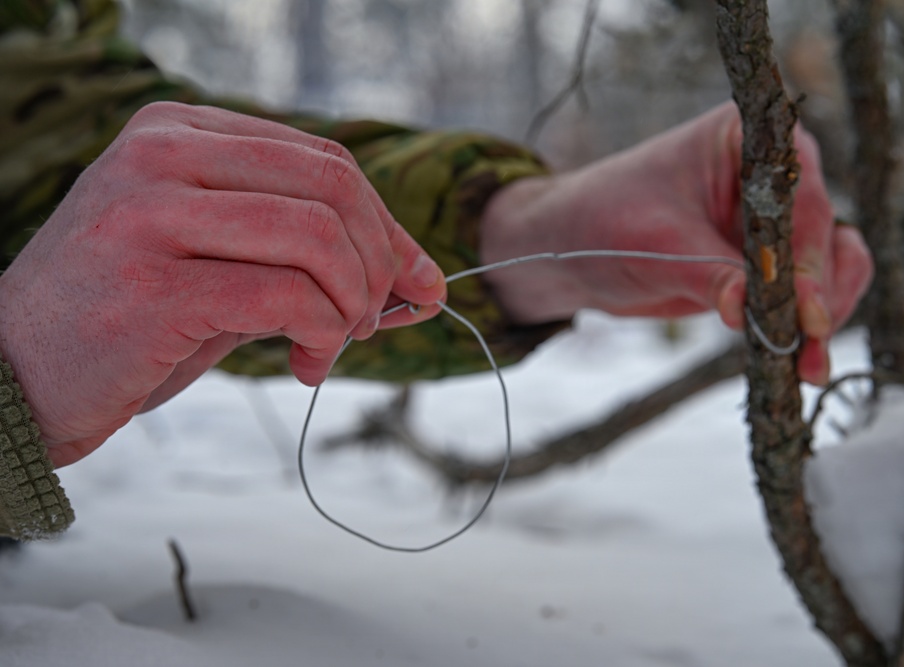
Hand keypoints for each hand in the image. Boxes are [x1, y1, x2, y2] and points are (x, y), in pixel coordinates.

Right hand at [0, 102, 445, 466]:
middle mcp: (162, 154)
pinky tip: (306, 364)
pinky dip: (323, 334)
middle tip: (378, 318)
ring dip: (354, 303)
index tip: (413, 281)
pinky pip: (288, 296)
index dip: (386, 226)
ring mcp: (152, 212)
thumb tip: (417, 274)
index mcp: (179, 133)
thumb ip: (304, 253)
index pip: (325, 163)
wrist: (14, 377)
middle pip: (334, 189)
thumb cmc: (130, 323)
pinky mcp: (154, 281)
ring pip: (319, 238)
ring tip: (334, 345)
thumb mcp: (221, 265)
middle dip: (381, 262)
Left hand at [480, 102, 871, 384]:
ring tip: (808, 366)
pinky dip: (806, 323)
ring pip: (833, 265)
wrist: (573, 249)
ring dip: (826, 314)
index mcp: (750, 138)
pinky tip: (798, 362)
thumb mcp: (657, 247)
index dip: (809, 258)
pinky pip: (808, 292)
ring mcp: (776, 219)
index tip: (807, 310)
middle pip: (827, 234)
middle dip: (823, 295)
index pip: (800, 200)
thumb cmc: (606, 221)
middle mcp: (776, 172)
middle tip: (810, 346)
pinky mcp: (768, 261)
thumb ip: (709, 276)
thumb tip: (750, 313)